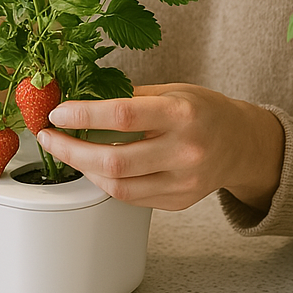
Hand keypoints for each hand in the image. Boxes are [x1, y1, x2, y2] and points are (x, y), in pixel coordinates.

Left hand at [37, 84, 284, 211]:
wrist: (242, 144)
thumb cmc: (204, 111)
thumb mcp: (172, 91)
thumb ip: (130, 96)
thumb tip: (81, 98)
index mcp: (181, 114)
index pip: (122, 116)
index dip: (83, 116)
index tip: (57, 113)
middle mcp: (184, 151)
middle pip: (114, 160)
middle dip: (71, 151)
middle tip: (49, 138)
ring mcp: (183, 182)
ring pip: (118, 186)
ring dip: (84, 169)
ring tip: (68, 152)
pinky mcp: (179, 201)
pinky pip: (131, 198)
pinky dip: (107, 182)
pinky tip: (96, 167)